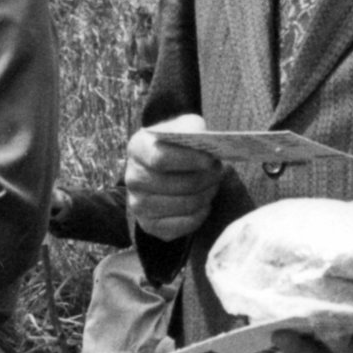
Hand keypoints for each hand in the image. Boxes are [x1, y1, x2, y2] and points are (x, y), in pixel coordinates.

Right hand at [124, 115, 223, 239]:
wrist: (166, 167)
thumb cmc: (179, 145)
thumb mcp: (184, 127)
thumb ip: (192, 128)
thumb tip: (202, 139)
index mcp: (137, 148)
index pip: (161, 159)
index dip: (189, 161)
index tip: (211, 160)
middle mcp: (133, 178)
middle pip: (175, 184)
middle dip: (204, 179)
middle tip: (219, 172)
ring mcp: (138, 204)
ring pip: (183, 205)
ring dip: (206, 195)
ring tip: (213, 185)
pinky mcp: (149, 225)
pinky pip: (183, 225)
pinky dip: (200, 215)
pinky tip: (204, 203)